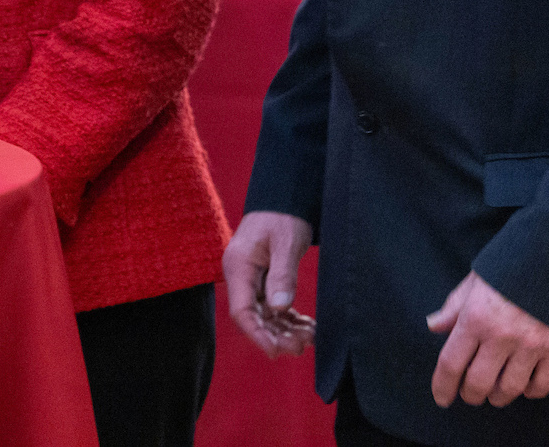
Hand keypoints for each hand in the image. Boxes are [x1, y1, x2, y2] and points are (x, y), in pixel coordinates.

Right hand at [224, 211, 316, 356]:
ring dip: (285, 330)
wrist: (285, 196)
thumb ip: (282, 275)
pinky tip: (308, 327)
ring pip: (266, 315)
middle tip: (301, 346)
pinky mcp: (265, 280)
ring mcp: (253, 279)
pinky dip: (290, 320)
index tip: (276, 351)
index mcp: (239, 267)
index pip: (241, 311)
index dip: (257, 334)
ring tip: (310, 338)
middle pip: (254, 317)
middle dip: (276, 336)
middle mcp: (242, 276)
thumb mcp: (286, 243)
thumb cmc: (283, 215)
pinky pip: (275, 307)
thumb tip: (280, 308)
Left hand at [426, 271, 548, 407]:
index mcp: (476, 316)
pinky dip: (531, 391)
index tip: (441, 398)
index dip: (442, 386)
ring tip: (495, 393)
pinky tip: (524, 386)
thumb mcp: (477, 279)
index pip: (451, 363)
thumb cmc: (513, 264)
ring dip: (498, 396)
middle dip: (470, 395)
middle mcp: (501, 335)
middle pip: (478, 383)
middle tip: (469, 395)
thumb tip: (434, 326)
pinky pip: (542, 385)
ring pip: (509, 389)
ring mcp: (532, 344)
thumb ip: (455, 306)